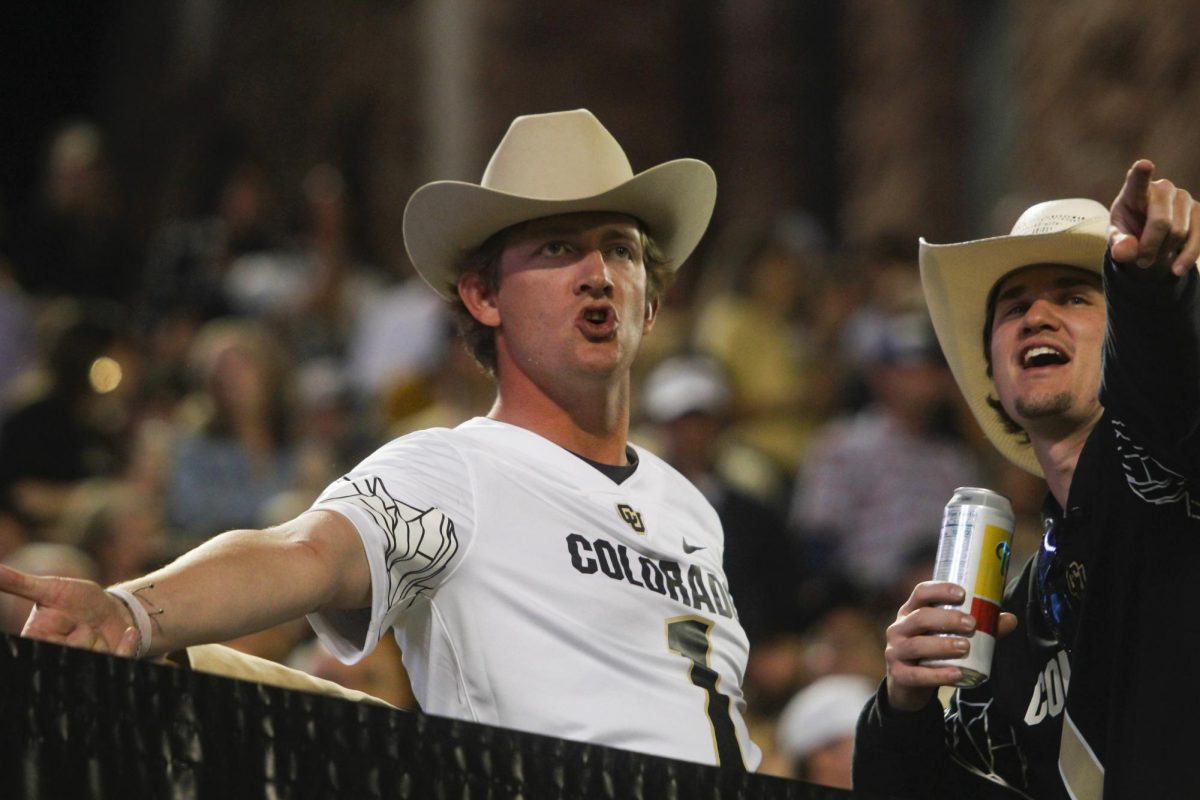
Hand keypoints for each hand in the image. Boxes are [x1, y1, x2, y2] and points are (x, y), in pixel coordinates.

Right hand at [0, 564, 140, 655]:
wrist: (107, 608)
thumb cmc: (74, 600)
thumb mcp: (47, 589)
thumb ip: (18, 584)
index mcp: (37, 642)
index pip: (45, 648)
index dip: (61, 639)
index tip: (66, 628)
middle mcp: (58, 657)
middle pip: (73, 653)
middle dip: (84, 636)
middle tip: (82, 626)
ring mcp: (84, 663)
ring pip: (96, 655)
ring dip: (101, 639)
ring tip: (95, 631)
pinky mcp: (108, 664)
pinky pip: (120, 660)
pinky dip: (127, 646)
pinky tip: (129, 633)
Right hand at [883, 581, 1017, 711]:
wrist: (908, 684)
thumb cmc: (931, 652)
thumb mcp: (948, 636)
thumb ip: (979, 629)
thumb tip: (1010, 619)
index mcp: (911, 611)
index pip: (921, 593)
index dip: (940, 590)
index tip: (962, 593)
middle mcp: (899, 628)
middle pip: (919, 617)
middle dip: (946, 619)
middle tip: (972, 624)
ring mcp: (895, 651)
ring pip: (916, 645)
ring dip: (942, 645)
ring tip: (965, 647)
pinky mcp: (898, 675)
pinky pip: (917, 675)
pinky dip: (938, 675)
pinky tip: (956, 674)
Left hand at [1110, 158, 1199, 275]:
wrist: (1150, 235)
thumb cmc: (1129, 231)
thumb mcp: (1117, 238)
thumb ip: (1118, 244)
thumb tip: (1125, 252)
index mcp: (1135, 191)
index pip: (1137, 181)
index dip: (1141, 174)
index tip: (1144, 164)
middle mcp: (1163, 189)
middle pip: (1161, 222)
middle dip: (1150, 247)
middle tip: (1140, 261)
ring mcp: (1184, 198)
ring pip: (1179, 233)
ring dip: (1164, 252)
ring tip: (1151, 257)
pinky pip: (1198, 238)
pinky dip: (1186, 258)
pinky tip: (1176, 268)